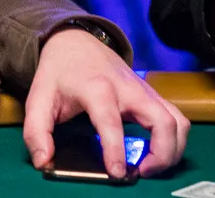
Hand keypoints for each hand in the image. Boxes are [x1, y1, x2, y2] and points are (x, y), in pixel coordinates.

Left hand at [23, 28, 189, 179]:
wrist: (74, 41)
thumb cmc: (57, 73)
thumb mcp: (38, 98)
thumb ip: (36, 131)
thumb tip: (43, 162)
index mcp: (96, 88)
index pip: (111, 121)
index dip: (115, 149)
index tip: (117, 173)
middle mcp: (127, 89)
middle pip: (162, 121)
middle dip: (161, 154)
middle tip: (141, 172)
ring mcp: (144, 90)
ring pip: (178, 121)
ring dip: (173, 149)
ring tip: (151, 166)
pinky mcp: (152, 95)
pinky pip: (177, 118)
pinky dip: (175, 138)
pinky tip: (156, 150)